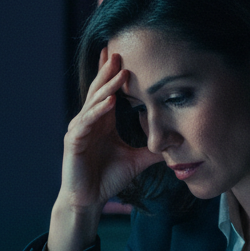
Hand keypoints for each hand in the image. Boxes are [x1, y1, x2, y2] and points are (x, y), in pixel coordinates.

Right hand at [47, 48, 162, 250]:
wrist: (90, 200)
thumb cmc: (108, 177)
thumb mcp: (137, 160)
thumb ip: (153, 150)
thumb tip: (176, 145)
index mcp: (102, 121)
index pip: (108, 92)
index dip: (114, 75)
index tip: (125, 57)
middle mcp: (89, 121)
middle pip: (99, 90)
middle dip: (109, 71)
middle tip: (120, 50)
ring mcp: (79, 129)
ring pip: (94, 102)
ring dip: (107, 86)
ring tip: (120, 71)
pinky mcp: (73, 141)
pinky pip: (86, 122)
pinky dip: (98, 110)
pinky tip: (109, 101)